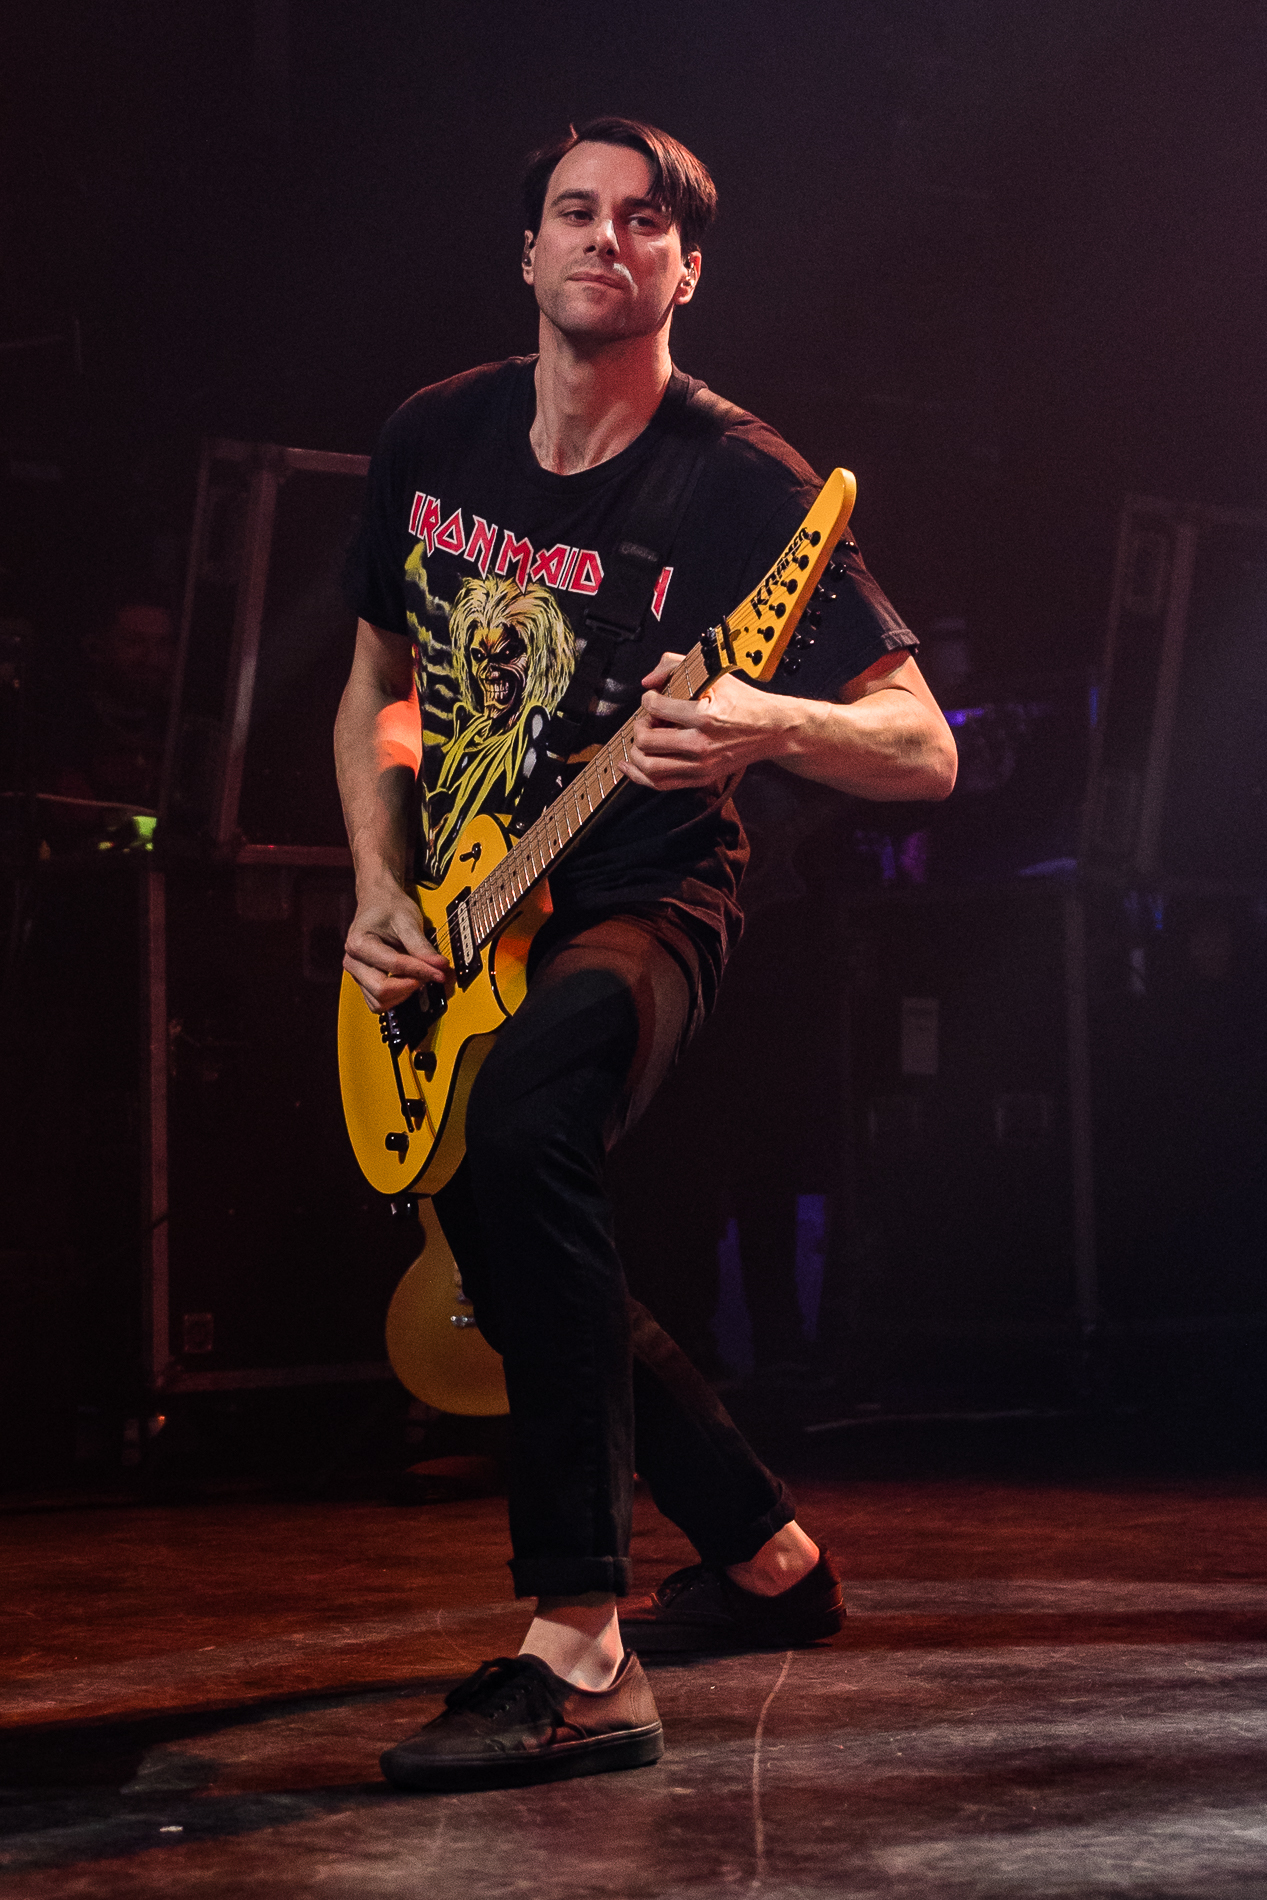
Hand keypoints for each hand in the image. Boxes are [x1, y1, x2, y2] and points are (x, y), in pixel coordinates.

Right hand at [343, 877, 448, 1012]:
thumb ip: (422, 946)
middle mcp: (353, 962)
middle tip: (429, 974)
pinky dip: (397, 996)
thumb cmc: (388, 907)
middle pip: (382, 990)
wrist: (378, 901)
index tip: (440, 971)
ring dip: (403, 994)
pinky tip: (409, 980)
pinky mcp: (364, 982)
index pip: (394, 965)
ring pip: (379, 1002)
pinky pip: (379, 1000)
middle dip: (410, 986)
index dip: (421, 970)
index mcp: (359, 944)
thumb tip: (440, 966)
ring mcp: (357, 974)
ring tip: (418, 976)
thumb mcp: (408, 921)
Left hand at [618, 652, 794, 791]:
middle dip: (639, 727)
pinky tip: (630, 765)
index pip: (657, 707)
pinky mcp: (701, 778)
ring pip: (649, 767)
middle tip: (647, 720)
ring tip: (640, 740)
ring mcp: (701, 765)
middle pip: (647, 741)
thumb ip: (676, 666)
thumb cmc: (745, 702)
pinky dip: (639, 776)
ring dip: (635, 752)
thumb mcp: (715, 674)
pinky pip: (660, 784)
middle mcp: (701, 744)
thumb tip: (648, 681)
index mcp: (705, 716)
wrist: (772, 730)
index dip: (648, 700)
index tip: (653, 698)